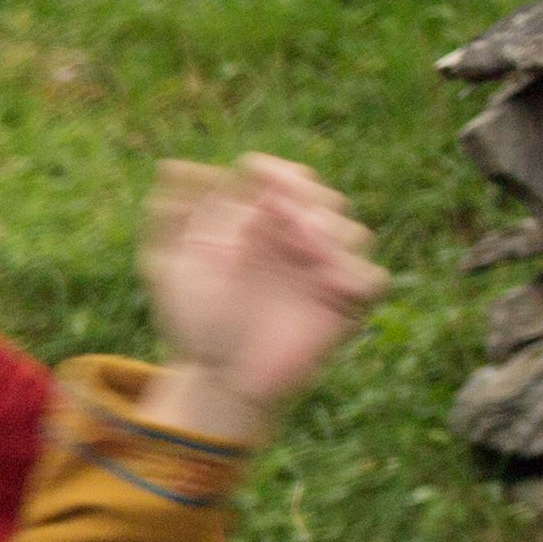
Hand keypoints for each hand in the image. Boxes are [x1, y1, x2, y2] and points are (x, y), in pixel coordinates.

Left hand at [139, 153, 386, 444]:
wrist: (215, 376)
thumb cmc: (194, 321)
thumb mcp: (170, 270)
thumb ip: (170, 221)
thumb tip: (170, 165)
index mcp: (265, 223)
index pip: (284, 179)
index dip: (276, 173)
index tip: (256, 174)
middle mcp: (300, 240)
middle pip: (324, 199)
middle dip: (305, 200)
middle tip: (281, 213)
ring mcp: (325, 270)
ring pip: (353, 233)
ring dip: (331, 234)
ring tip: (305, 244)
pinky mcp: (346, 305)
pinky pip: (372, 280)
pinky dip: (359, 274)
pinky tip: (331, 281)